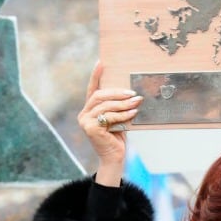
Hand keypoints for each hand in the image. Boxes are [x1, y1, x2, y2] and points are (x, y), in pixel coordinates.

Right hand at [78, 61, 141, 186]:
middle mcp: (84, 114)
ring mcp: (85, 121)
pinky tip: (133, 112)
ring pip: (105, 106)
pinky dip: (123, 114)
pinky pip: (109, 116)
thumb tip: (132, 94)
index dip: (95, 76)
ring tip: (137, 101)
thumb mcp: (118, 119)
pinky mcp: (90, 128)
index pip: (92, 90)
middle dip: (117, 92)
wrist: (115, 158)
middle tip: (132, 92)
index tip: (101, 62)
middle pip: (99, 96)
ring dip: (123, 104)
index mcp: (89, 110)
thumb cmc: (117, 138)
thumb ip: (118, 107)